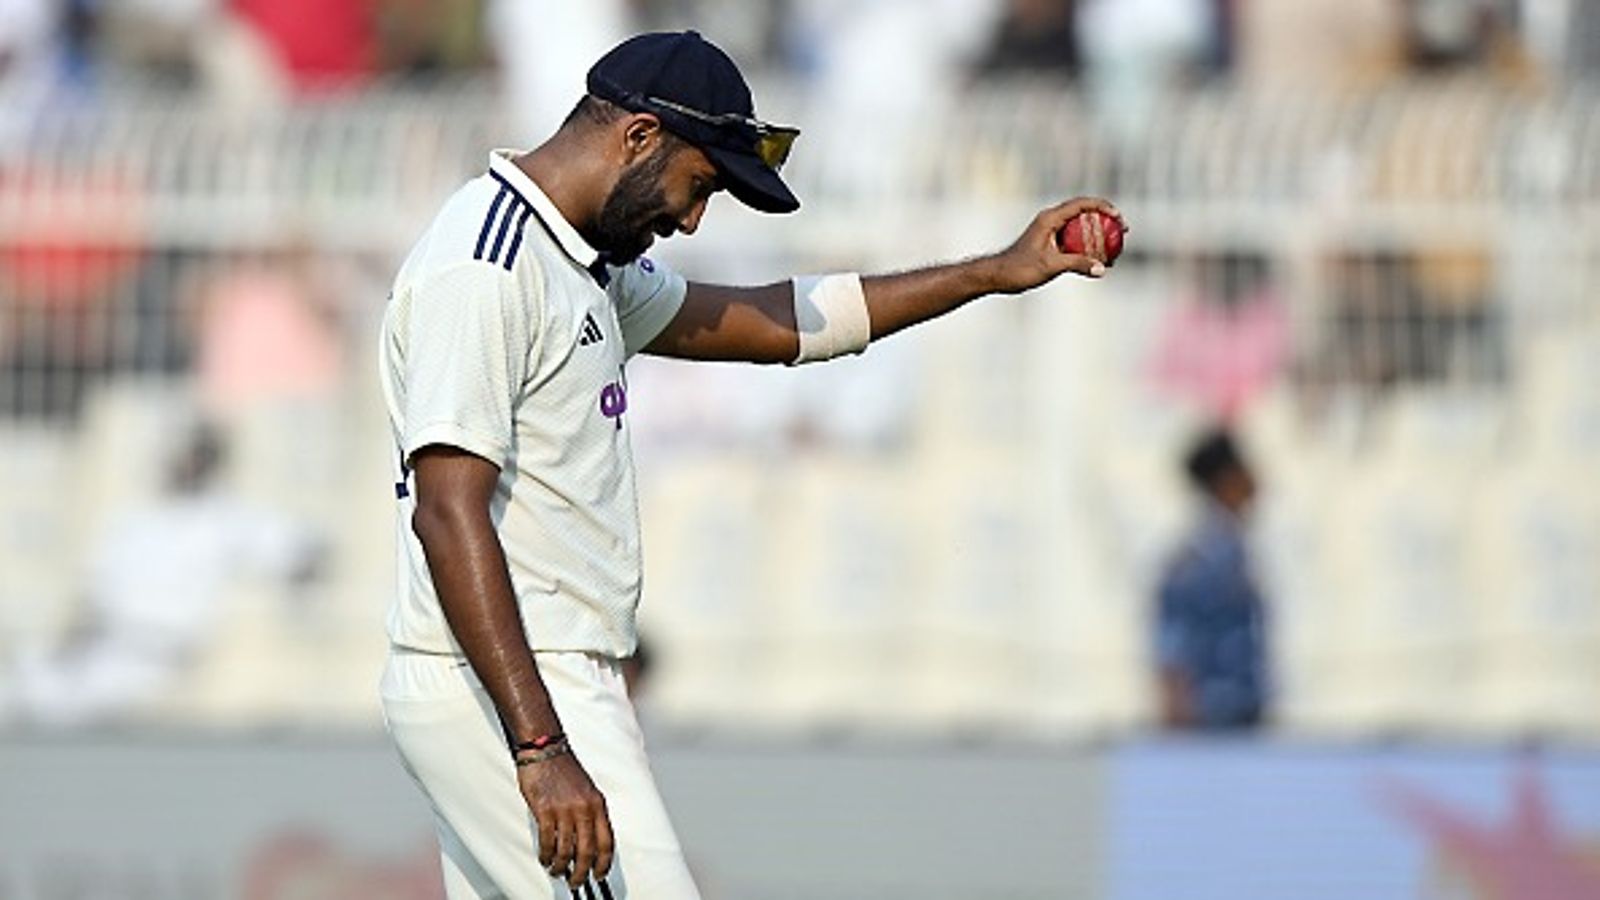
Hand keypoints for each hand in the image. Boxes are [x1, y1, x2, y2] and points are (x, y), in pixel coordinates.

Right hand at [518, 750, 613, 889]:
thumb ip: (589, 815)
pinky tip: (545, 859)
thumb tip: (585, 844)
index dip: (604, 862)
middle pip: (587, 851)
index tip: (599, 874)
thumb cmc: (564, 770)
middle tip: (577, 883)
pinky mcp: (545, 810)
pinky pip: (547, 841)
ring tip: (557, 872)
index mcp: (598, 804)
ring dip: (561, 866)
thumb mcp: (587, 791)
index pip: (607, 841)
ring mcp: (564, 810)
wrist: (545, 750)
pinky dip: (546, 855)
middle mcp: (584, 809)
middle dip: (582, 872)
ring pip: (565, 850)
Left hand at [986, 197, 1126, 293]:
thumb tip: (1102, 268)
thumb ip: (1076, 264)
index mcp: (1050, 218)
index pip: (1082, 204)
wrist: (998, 276)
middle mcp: (1051, 220)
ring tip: (1116, 248)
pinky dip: (1088, 248)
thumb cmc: (1019, 268)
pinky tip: (1100, 262)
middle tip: (1123, 232)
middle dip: (1106, 221)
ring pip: (1081, 228)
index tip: (1119, 217)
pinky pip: (1075, 242)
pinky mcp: (1051, 244)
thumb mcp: (1050, 266)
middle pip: (1085, 213)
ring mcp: (1051, 232)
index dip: (1103, 207)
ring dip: (1099, 236)